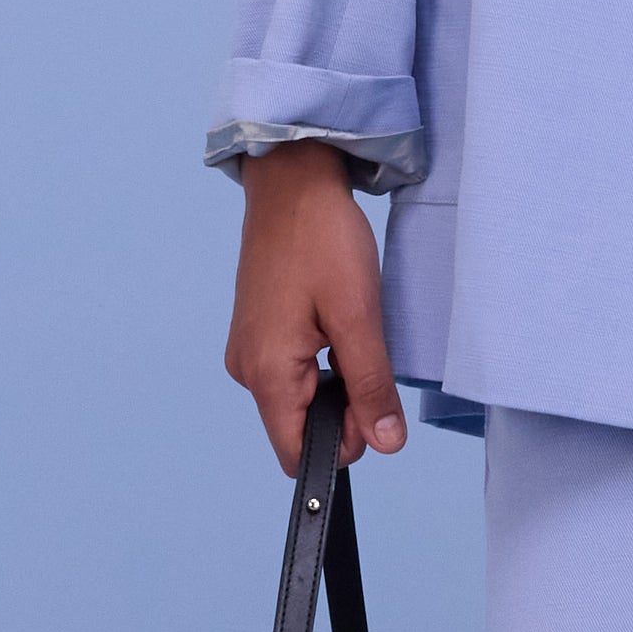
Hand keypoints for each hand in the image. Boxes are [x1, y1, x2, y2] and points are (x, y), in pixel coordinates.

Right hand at [224, 141, 406, 475]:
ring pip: (299, 396)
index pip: (298, 453)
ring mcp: (248, 348)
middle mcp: (247, 369)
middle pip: (300, 426)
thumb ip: (370, 385)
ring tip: (351, 326)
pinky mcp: (257, 328)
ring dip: (334, 378)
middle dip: (343, 407)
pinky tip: (334, 318)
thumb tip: (386, 445)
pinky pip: (291, 367)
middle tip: (369, 351)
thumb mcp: (358, 314)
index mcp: (265, 373)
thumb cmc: (323, 238)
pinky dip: (320, 357)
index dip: (343, 443)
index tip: (373, 401)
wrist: (293, 178)